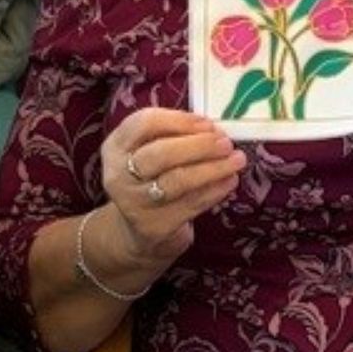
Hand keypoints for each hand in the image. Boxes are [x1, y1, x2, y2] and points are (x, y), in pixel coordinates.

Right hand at [102, 107, 245, 269]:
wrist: (137, 230)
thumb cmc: (150, 179)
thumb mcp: (148, 152)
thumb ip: (172, 135)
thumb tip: (213, 128)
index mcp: (115, 147)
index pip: (143, 123)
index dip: (179, 120)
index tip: (207, 123)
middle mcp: (118, 174)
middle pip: (160, 154)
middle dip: (198, 146)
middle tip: (226, 143)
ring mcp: (134, 203)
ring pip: (177, 181)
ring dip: (212, 168)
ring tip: (236, 160)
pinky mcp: (154, 226)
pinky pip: (191, 204)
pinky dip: (215, 190)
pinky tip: (230, 181)